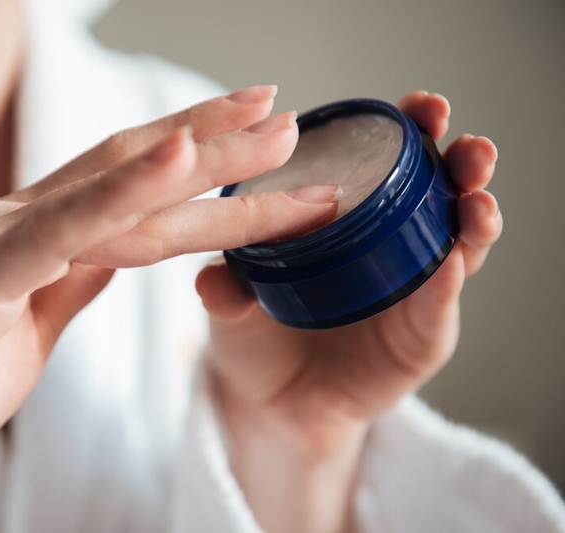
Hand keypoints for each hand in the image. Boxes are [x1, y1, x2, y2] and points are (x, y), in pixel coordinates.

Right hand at [0, 86, 337, 531]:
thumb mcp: (21, 329)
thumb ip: (67, 277)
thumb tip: (117, 249)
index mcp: (12, 236)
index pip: (115, 182)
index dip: (186, 155)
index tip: (251, 137)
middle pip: (124, 169)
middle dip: (213, 141)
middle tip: (285, 115)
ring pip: (110, 195)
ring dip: (201, 163)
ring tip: (274, 134)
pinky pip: (58, 235)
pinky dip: (123, 194)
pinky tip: (180, 161)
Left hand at [195, 91, 501, 532]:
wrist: (268, 404)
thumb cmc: (253, 336)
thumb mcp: (230, 304)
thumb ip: (225, 287)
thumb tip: (211, 278)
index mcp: (347, 219)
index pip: (386, 162)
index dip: (408, 131)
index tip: (418, 107)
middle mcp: (387, 246)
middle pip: (437, 193)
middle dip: (458, 162)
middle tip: (462, 144)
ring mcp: (410, 291)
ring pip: (457, 243)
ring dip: (472, 215)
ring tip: (474, 197)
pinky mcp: (419, 339)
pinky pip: (439, 308)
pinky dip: (447, 284)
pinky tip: (450, 262)